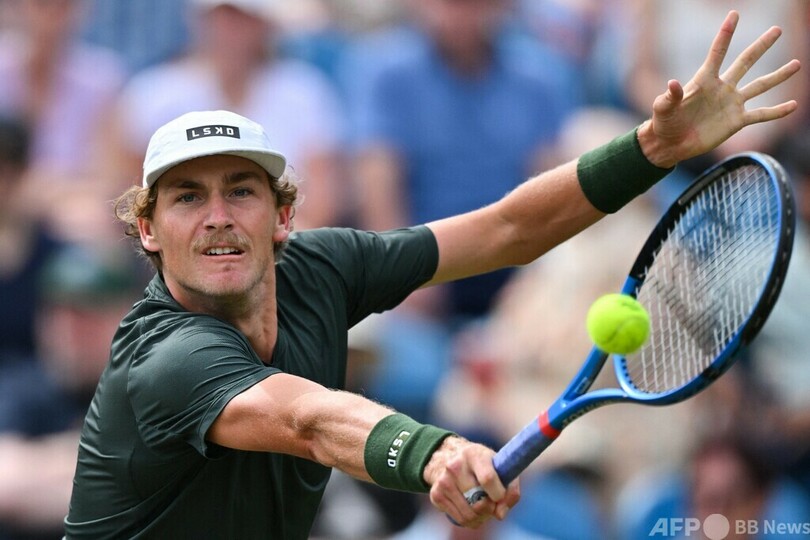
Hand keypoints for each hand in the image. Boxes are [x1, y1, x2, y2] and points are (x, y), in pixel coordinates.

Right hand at [422, 436, 519, 527]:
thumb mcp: (498, 466)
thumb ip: (510, 489)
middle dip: (490, 508)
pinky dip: (470, 520)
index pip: (487, 478)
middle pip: (479, 502)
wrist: (447, 456)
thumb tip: (500, 514)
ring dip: (481, 517)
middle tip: (492, 504)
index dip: (499, 494)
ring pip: (469, 515)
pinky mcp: (436, 495)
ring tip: (483, 507)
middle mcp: (455, 466)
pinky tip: (471, 508)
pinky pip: (460, 519)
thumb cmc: (481, 464)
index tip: (500, 496)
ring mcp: (444, 481)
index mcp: (474, 454)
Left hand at [638, 10, 800, 167]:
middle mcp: (722, 88)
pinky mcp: (736, 121)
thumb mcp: (663, 109)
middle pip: (746, 62)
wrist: (671, 145)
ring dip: (779, 75)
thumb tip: (673, 84)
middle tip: (777, 30)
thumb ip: (669, 97)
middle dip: (761, 46)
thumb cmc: (664, 123)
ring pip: (760, 86)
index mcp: (704, 80)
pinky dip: (777, 111)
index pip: (718, 52)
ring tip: (797, 64)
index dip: (726, 34)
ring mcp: (731, 103)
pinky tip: (794, 106)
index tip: (734, 14)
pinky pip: (761, 115)